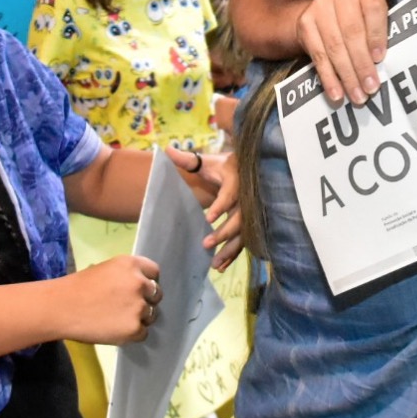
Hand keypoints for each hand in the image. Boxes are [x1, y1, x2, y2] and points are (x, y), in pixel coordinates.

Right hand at [62, 254, 161, 343]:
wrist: (60, 308)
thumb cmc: (78, 287)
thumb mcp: (106, 269)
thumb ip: (127, 275)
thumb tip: (141, 286)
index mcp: (132, 265)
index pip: (154, 272)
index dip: (147, 282)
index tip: (138, 290)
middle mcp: (140, 283)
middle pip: (156, 294)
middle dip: (146, 300)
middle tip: (127, 307)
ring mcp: (139, 306)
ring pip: (151, 315)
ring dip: (140, 318)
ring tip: (118, 320)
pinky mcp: (134, 328)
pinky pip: (143, 333)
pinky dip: (132, 334)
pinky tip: (115, 330)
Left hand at [162, 149, 243, 270]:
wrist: (245, 170)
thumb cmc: (221, 166)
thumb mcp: (205, 161)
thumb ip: (187, 159)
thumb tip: (166, 150)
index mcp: (236, 180)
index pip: (230, 194)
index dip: (221, 206)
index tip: (208, 218)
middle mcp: (247, 198)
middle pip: (239, 218)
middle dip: (224, 232)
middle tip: (206, 244)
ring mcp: (250, 213)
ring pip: (243, 234)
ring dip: (229, 250)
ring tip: (214, 264)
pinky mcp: (249, 224)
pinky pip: (243, 241)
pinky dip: (233, 255)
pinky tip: (220, 267)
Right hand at [295, 0, 389, 103]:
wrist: (327, 11)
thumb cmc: (364, 18)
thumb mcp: (377, 17)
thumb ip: (383, 34)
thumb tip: (384, 66)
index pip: (372, 9)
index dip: (376, 34)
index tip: (380, 59)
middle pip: (352, 32)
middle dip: (362, 64)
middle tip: (371, 88)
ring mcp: (319, 6)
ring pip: (334, 47)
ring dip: (347, 75)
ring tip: (358, 96)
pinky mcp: (305, 24)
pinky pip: (318, 56)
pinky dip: (328, 77)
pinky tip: (337, 94)